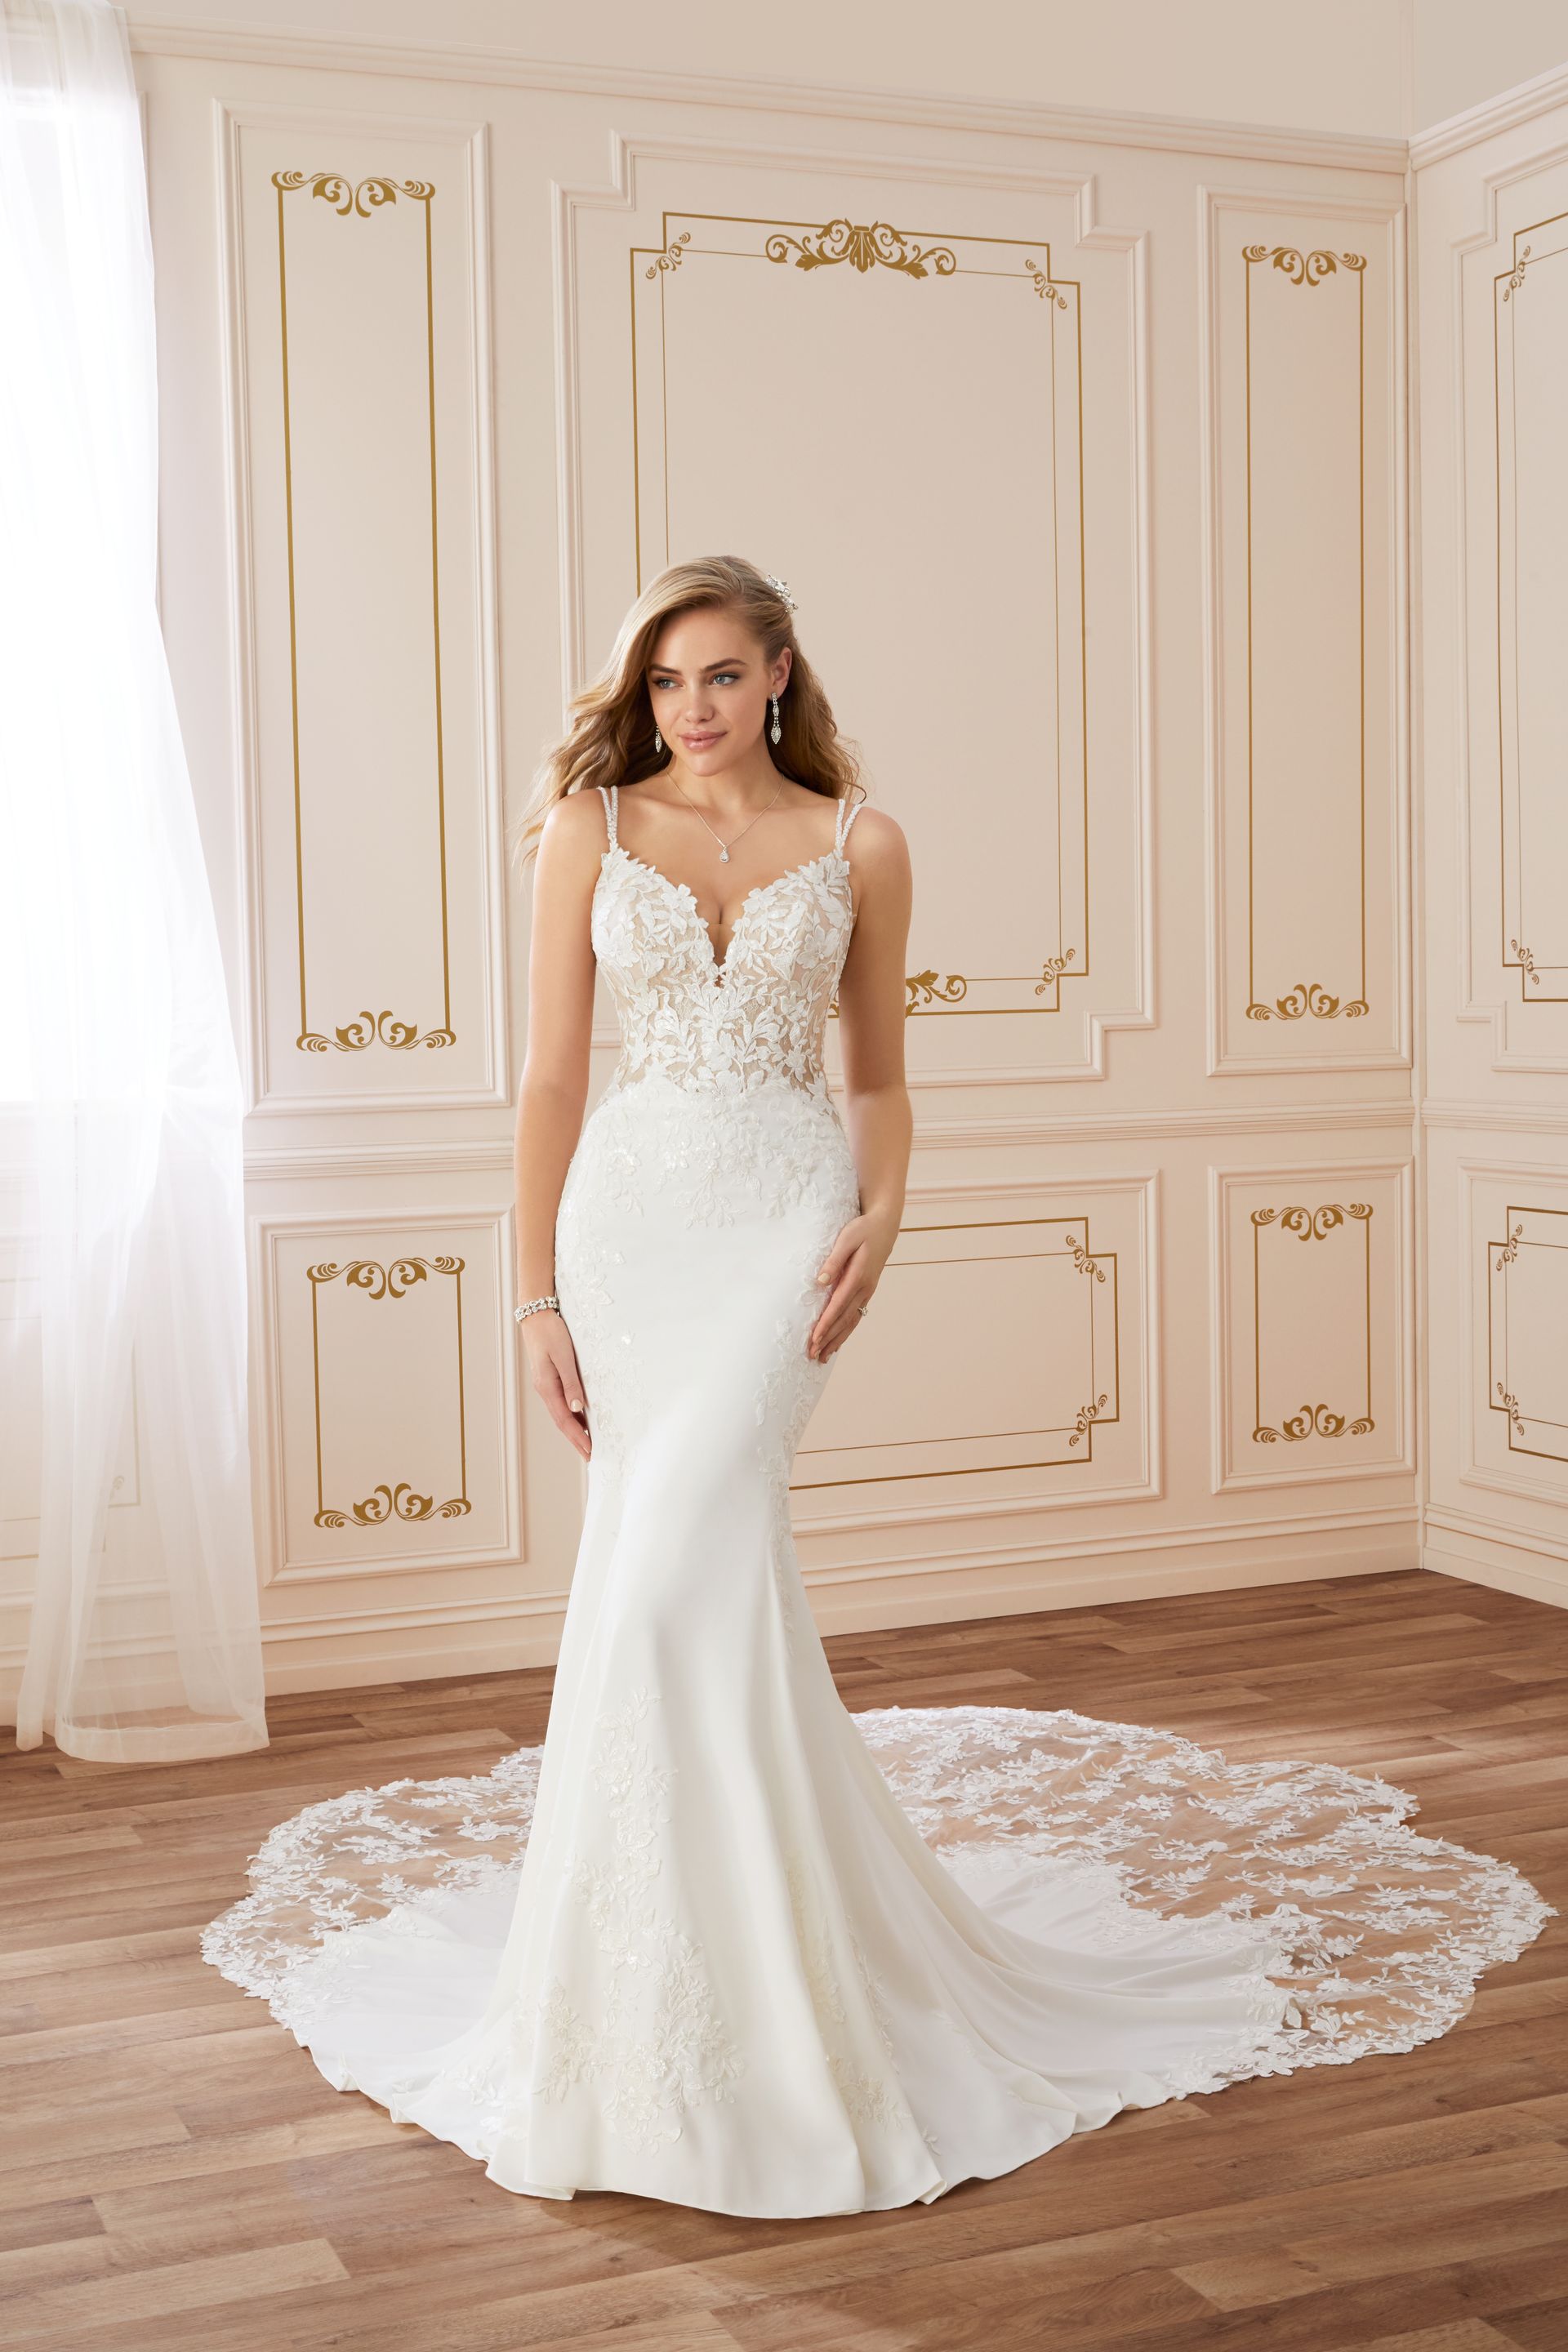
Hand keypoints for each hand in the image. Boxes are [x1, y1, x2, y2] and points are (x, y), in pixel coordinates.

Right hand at [522, 1308, 590, 1458]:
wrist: (536, 1314)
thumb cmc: (551, 1333)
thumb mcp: (564, 1357)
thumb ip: (571, 1383)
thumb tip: (578, 1410)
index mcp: (547, 1387)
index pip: (564, 1420)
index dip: (577, 1438)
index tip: (589, 1452)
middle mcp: (545, 1390)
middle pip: (562, 1422)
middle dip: (576, 1440)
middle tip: (590, 1456)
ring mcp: (546, 1385)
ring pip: (561, 1414)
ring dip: (574, 1430)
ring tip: (587, 1444)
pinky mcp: (549, 1378)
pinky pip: (561, 1403)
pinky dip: (572, 1416)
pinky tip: (581, 1420)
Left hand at [808, 1210, 893, 1360]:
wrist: (885, 1226)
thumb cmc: (862, 1230)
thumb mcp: (846, 1238)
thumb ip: (833, 1260)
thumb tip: (821, 1281)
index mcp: (858, 1276)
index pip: (838, 1306)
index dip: (826, 1324)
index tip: (814, 1339)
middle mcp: (865, 1288)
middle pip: (844, 1319)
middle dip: (828, 1338)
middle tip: (813, 1354)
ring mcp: (868, 1291)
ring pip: (851, 1321)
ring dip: (837, 1340)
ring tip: (823, 1356)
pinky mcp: (867, 1291)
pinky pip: (856, 1315)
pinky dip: (846, 1331)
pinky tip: (837, 1341)